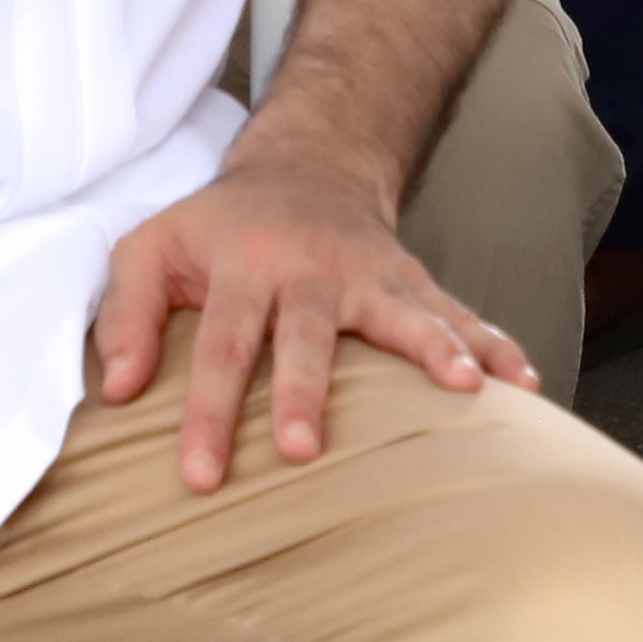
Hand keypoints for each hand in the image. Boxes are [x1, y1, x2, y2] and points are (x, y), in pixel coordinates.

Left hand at [94, 154, 534, 491]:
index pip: (223, 346)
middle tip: (304, 449)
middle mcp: (310, 267)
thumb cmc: (219, 227)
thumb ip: (125, 315)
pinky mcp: (410, 281)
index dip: (209, 412)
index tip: (201, 476)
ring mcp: (370, 273)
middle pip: (307, 335)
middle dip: (307, 393)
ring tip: (463, 390)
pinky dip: (493, 345)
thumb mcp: (151, 247)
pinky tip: (524, 384)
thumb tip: (118, 391)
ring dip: (434, 350)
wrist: (305, 165)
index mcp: (243, 264)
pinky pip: (457, 314)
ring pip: (402, 315)